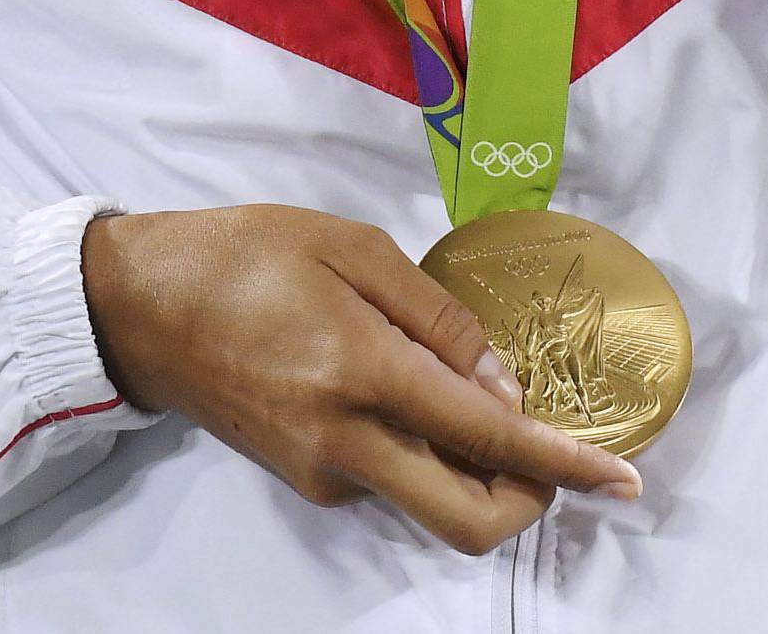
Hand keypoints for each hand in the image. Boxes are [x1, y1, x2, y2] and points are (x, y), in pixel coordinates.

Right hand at [82, 202, 643, 556]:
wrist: (143, 305)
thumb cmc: (246, 254)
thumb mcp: (347, 246)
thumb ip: (433, 314)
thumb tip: (501, 380)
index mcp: (363, 372)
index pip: (489, 437)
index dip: (565, 464)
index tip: (624, 480)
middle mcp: (348, 442)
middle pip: (468, 520)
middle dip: (531, 502)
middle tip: (555, 452)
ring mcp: (323, 472)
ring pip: (429, 504)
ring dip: (474, 472)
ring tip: (472, 394)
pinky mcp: (304, 479)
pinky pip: (388, 481)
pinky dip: (422, 453)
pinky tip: (404, 390)